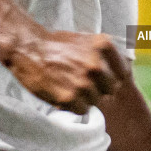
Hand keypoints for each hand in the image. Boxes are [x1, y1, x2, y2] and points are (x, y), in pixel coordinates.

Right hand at [1, 27, 129, 114]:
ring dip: (84, 99)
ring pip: (95, 101)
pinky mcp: (69, 97)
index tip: (104, 80)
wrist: (27, 48)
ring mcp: (83, 82)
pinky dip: (73, 106)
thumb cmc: (55, 44)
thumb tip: (120, 70)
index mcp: (103, 46)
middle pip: (110, 89)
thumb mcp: (85, 40)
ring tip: (69, 88)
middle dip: (98, 89)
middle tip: (82, 85)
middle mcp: (96, 64)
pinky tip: (63, 95)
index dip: (113, 78)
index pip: (122, 73)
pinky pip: (82, 110)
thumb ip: (103, 55)